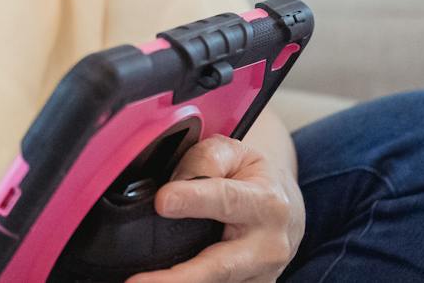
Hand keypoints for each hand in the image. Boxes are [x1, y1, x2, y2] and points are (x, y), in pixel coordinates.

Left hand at [127, 134, 303, 282]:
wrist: (287, 212)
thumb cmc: (252, 178)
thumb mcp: (235, 154)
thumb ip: (205, 161)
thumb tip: (174, 187)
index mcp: (266, 203)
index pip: (225, 201)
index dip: (193, 201)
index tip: (162, 202)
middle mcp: (268, 246)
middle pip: (220, 266)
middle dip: (180, 277)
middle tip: (137, 281)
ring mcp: (260, 275)